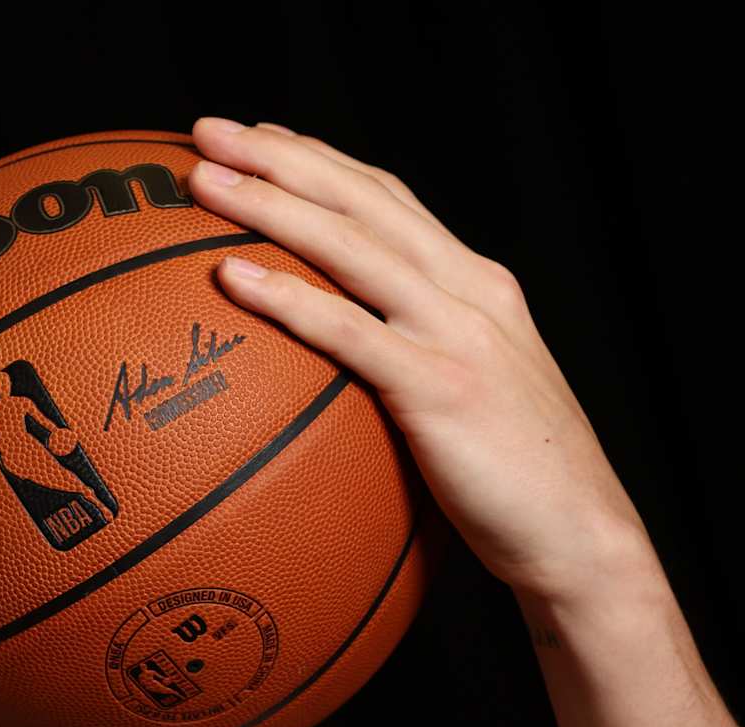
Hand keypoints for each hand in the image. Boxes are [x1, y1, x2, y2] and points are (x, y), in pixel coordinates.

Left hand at [187, 116, 658, 605]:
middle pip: (362, 200)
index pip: (387, 199)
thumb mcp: (462, 399)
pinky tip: (230, 277)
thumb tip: (330, 367)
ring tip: (203, 182)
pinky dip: (288, 297)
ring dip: (270, 205)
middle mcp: (468, 292)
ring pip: (351, 245)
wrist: (579, 538)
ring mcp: (457, 334)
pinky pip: (350, 330)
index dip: (319, 161)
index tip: (255, 139)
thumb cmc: (510, 484)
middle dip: (280, 157)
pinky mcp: (442, 387)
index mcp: (473, 286)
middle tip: (207, 132)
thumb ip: (407, 362)